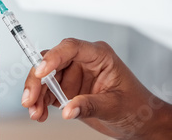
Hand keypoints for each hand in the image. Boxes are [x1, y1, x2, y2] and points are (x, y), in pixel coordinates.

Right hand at [22, 38, 171, 139]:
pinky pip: (48, 91)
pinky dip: (40, 102)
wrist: (141, 124)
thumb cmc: (137, 108)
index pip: (70, 48)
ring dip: (36, 94)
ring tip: (34, 112)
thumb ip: (90, 105)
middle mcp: (83, 61)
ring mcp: (74, 74)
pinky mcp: (68, 88)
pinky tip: (39, 113)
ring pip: (45, 77)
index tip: (40, 72)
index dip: (53, 57)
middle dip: (37, 80)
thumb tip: (67, 109)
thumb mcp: (115, 106)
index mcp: (98, 55)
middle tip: (30, 98)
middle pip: (51, 62)